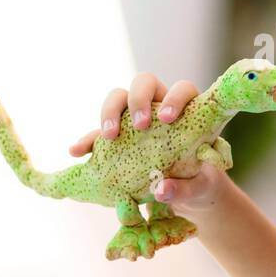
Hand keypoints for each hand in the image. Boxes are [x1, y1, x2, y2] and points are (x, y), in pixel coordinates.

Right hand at [68, 73, 232, 216]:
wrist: (184, 193)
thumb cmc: (198, 181)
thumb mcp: (199, 187)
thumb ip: (186, 188)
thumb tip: (162, 190)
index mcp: (188, 111)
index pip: (183, 89)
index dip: (176, 97)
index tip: (168, 118)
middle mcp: (160, 106)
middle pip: (144, 83)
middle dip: (139, 99)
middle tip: (140, 125)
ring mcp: (136, 118)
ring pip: (118, 98)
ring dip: (110, 112)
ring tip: (109, 137)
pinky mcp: (118, 136)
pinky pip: (98, 132)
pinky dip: (87, 140)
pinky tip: (77, 152)